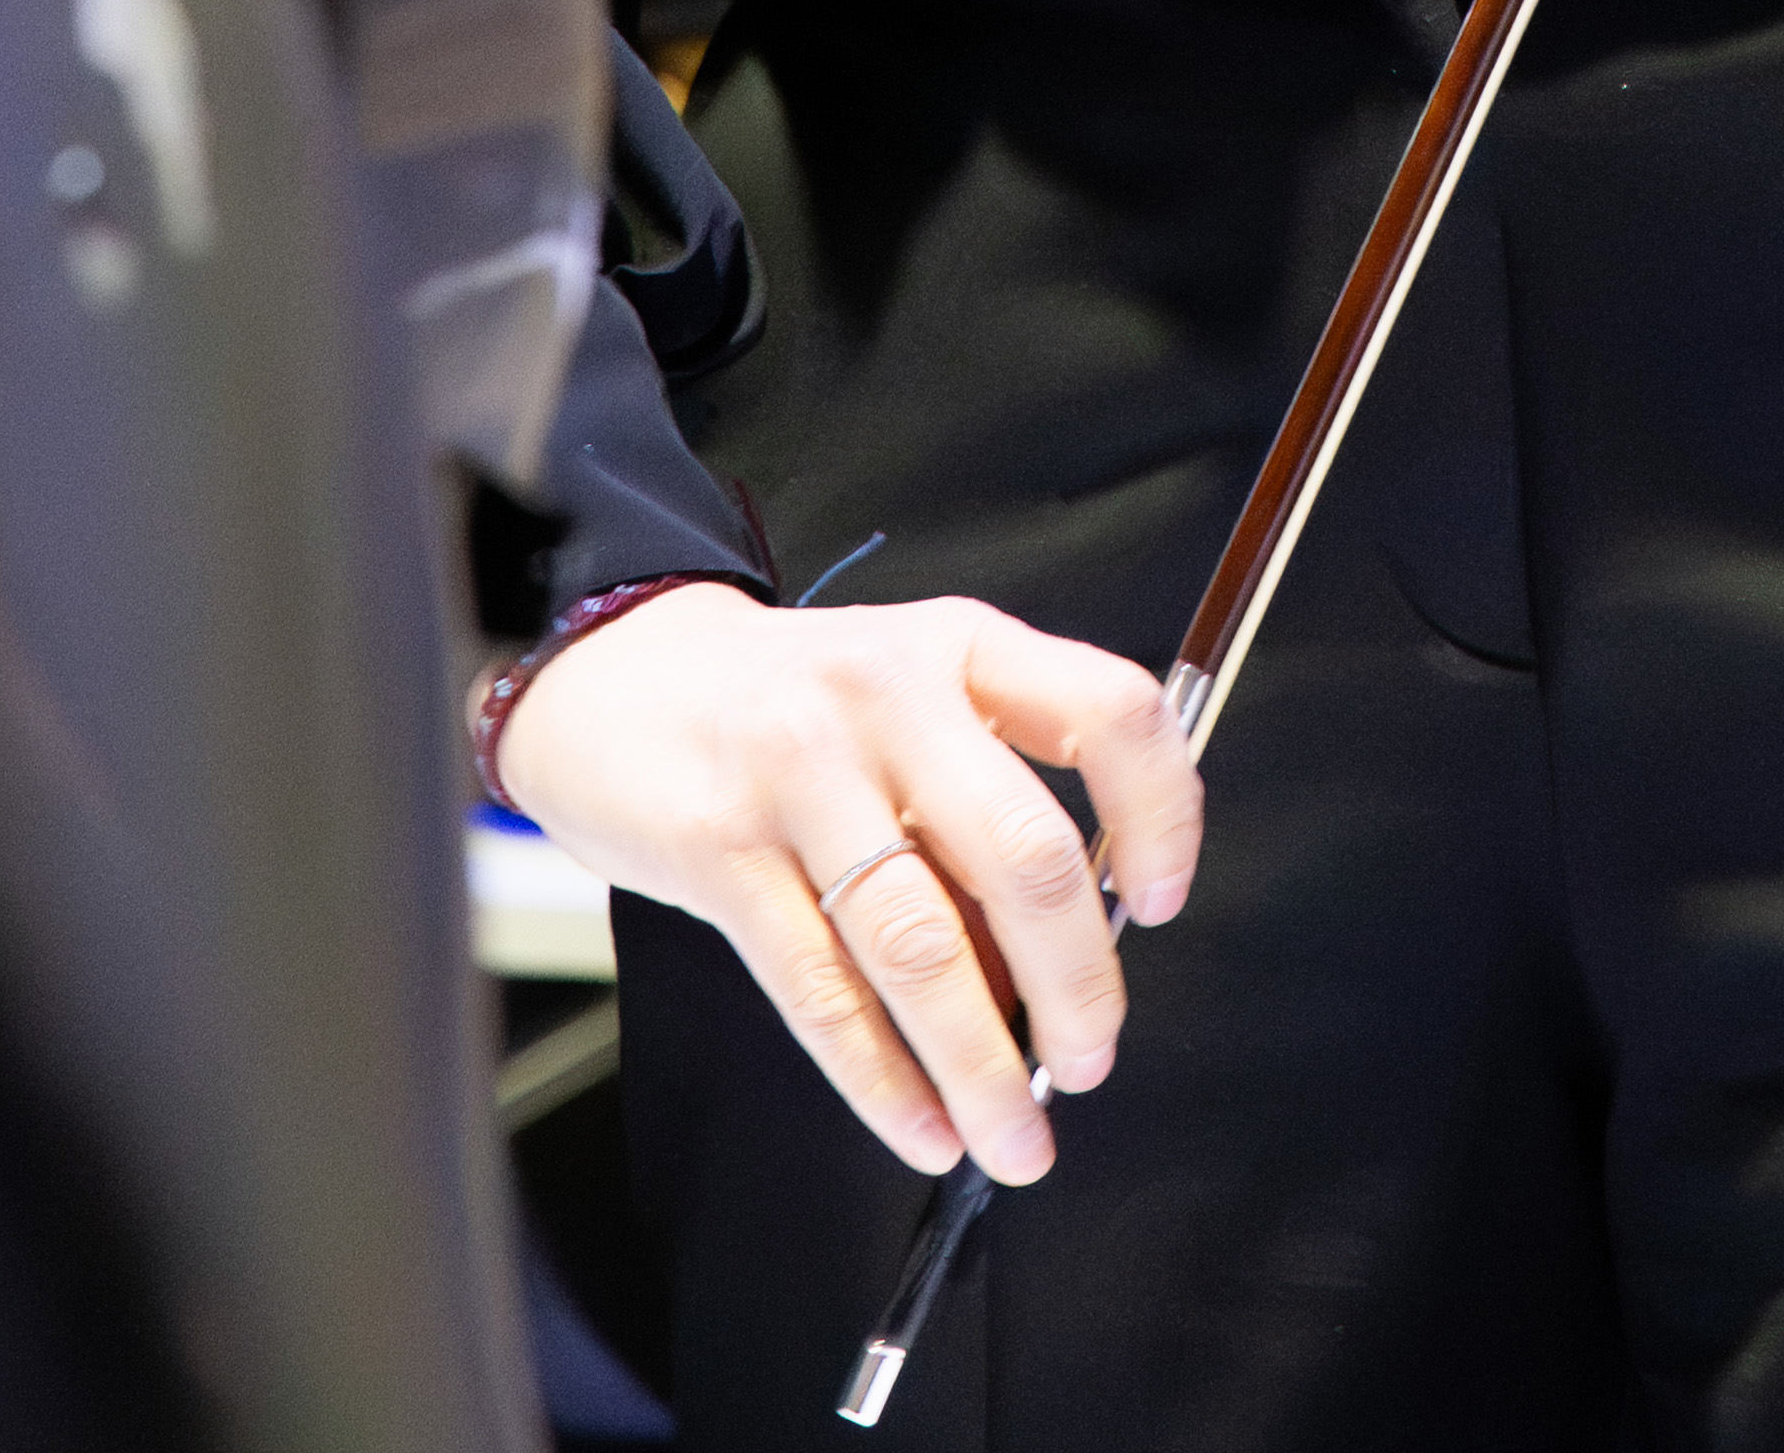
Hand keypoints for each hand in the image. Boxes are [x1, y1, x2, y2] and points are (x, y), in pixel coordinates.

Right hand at [490, 579, 1198, 1182]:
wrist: (621, 677)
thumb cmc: (793, 708)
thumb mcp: (910, 707)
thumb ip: (985, 809)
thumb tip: (1062, 968)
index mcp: (962, 646)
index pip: (1107, 712)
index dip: (1159, 813)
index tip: (1162, 903)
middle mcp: (889, 693)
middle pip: (1023, 853)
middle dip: (1077, 987)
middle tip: (1090, 1063)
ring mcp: (799, 769)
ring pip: (922, 944)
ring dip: (982, 1065)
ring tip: (1013, 1136)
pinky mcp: (722, 850)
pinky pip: (822, 991)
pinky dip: (884, 1081)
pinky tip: (922, 1124)